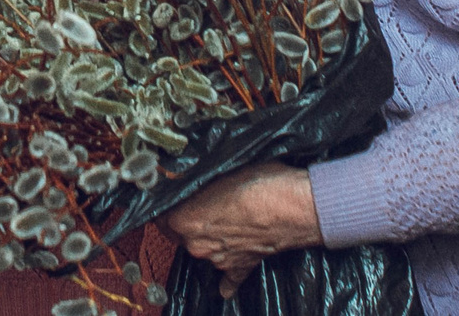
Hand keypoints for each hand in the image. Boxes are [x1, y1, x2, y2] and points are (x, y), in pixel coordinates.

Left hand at [161, 162, 320, 297]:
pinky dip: (226, 280)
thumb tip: (179, 176)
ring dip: (207, 238)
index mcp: (186, 221)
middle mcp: (198, 245)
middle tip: (194, 202)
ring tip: (221, 218)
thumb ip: (196, 183)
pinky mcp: (242, 267)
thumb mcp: (220, 171)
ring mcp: (220, 260)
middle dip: (183, 220)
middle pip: (179, 233)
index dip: (164, 202)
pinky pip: (229, 278)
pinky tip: (223, 288)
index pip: (159, 215)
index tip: (169, 193)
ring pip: (203, 249)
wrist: (298, 208)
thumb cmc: (260, 183)